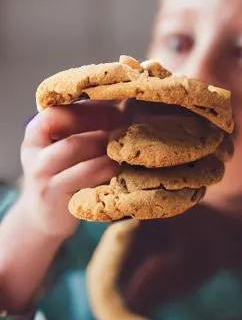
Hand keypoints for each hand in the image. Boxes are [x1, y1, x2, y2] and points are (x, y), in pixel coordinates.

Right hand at [20, 101, 124, 239]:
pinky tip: (120, 167)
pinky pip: (84, 175)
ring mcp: (41, 174)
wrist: (45, 216)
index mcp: (36, 133)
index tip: (119, 110)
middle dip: (105, 130)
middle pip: (71, 132)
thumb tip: (128, 104)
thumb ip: (91, 127)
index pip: (59, 111)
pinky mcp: (53, 194)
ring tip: (125, 149)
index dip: (90, 110)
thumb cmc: (65, 176)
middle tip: (129, 131)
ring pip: (75, 148)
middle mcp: (33, 151)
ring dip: (106, 148)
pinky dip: (106, 168)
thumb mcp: (70, 149)